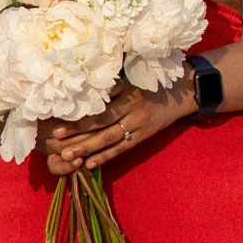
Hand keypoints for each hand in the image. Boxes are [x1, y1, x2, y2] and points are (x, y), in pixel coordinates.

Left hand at [43, 76, 191, 175]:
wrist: (184, 91)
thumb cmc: (155, 79)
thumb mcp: (134, 77)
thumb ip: (111, 87)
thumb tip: (85, 92)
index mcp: (129, 97)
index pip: (100, 112)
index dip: (79, 121)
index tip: (58, 127)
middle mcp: (134, 114)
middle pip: (102, 129)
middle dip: (78, 138)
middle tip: (58, 147)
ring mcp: (139, 127)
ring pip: (110, 141)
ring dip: (88, 150)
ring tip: (69, 158)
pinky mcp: (144, 136)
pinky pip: (123, 149)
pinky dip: (106, 157)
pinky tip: (91, 164)